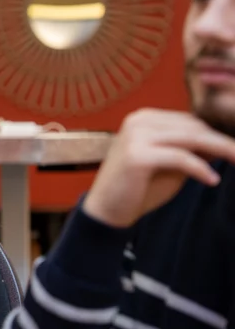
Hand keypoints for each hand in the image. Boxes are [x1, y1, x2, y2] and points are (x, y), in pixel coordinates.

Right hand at [84, 109, 234, 228]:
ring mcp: (136, 136)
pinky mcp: (137, 155)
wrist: (106, 210)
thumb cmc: (138, 189)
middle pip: (193, 126)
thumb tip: (221, 144)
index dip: (216, 134)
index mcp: (143, 119)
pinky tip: (212, 180)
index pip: (189, 121)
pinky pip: (180, 158)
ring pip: (191, 138)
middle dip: (222, 142)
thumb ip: (190, 151)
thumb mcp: (169, 166)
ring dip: (220, 150)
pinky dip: (200, 169)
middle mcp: (138, 121)